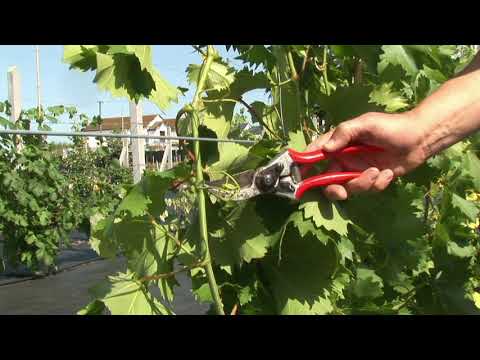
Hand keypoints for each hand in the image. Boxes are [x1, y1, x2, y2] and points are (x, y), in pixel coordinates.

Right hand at [306, 111, 427, 199]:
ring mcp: (357, 170)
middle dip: (334, 189)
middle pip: (328, 180)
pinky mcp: (371, 180)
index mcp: (339, 143)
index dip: (306, 166)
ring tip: (379, 173)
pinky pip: (367, 190)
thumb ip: (344, 133)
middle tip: (342, 193)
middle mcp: (344, 158)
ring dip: (363, 184)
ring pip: (349, 188)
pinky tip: (388, 174)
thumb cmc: (391, 126)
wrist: (420, 139)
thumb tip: (325, 149)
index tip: (301, 178)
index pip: (316, 154)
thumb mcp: (366, 124)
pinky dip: (378, 184)